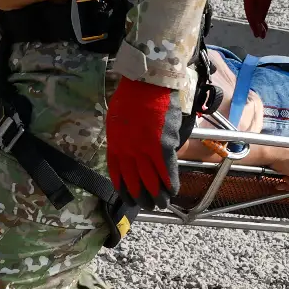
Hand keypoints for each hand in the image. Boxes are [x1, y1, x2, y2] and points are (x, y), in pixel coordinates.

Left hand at [106, 77, 182, 210]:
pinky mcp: (163, 145)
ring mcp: (146, 149)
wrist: (147, 83)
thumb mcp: (116, 119)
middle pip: (135, 180)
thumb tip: (130, 152)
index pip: (118, 174)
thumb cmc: (131, 95)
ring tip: (161, 204)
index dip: (124, 189)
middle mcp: (129, 151)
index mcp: (115, 144)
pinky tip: (172, 191)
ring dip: (157, 194)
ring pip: (151, 179)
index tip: (129, 199)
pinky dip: (170, 182)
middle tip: (148, 205)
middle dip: (142, 196)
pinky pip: (167, 170)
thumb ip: (121, 138)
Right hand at [243, 0, 279, 37]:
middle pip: (252, 16)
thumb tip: (259, 21)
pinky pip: (257, 7)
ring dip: (259, 22)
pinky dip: (260, 14)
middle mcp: (248, 0)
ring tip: (264, 30)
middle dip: (257, 27)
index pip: (251, 17)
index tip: (258, 36)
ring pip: (255, 12)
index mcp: (249, 1)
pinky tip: (263, 19)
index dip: (255, 27)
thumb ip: (262, 10)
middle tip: (261, 36)